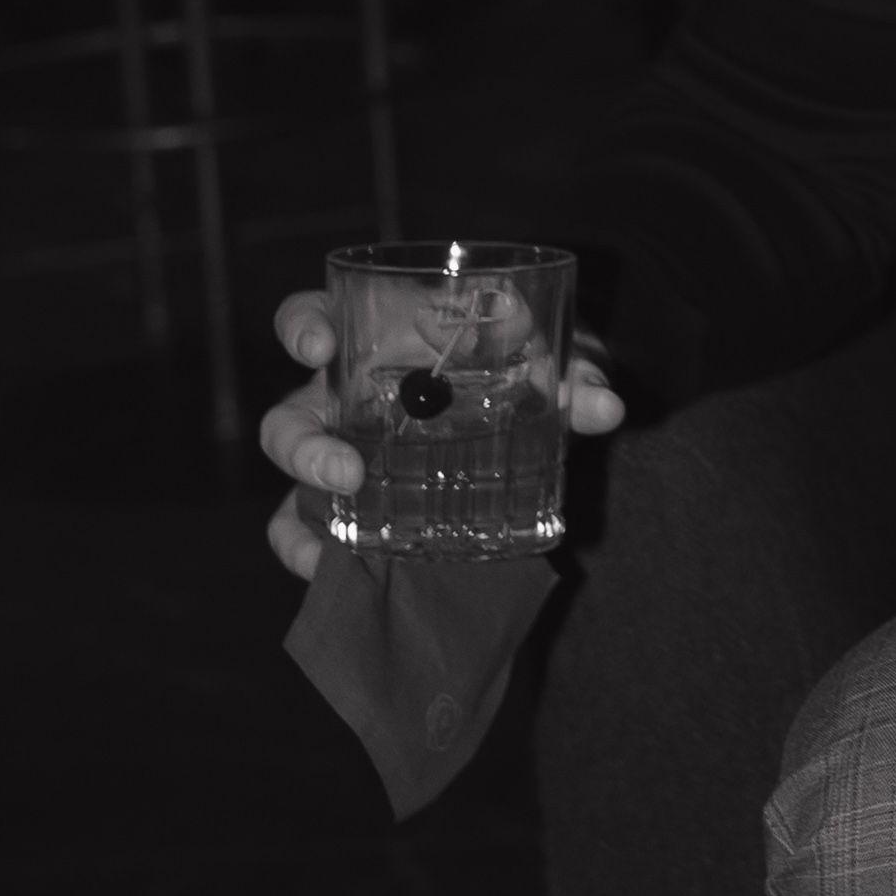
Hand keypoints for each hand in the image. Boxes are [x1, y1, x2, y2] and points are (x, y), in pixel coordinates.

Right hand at [258, 281, 627, 583]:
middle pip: (288, 421)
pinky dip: (318, 557)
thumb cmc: (514, 353)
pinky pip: (315, 533)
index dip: (301, 328)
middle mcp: (340, 399)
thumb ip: (571, 370)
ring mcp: (343, 455)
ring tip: (334, 548)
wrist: (525, 394)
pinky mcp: (358, 505)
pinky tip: (337, 578)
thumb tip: (607, 407)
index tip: (318, 347)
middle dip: (304, 448)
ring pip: (294, 488)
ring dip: (307, 519)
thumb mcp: (542, 349)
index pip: (309, 317)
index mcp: (370, 338)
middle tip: (348, 470)